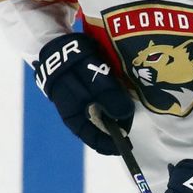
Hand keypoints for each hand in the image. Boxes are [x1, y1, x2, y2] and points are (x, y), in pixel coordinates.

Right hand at [34, 32, 133, 154]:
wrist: (61, 47)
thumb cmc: (74, 68)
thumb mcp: (94, 84)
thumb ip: (110, 100)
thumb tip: (125, 115)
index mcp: (75, 119)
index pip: (94, 140)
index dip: (112, 145)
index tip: (128, 145)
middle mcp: (78, 114)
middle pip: (101, 128)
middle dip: (117, 127)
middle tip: (131, 120)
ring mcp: (82, 103)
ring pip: (103, 116)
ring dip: (116, 114)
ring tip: (128, 109)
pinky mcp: (87, 92)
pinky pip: (102, 104)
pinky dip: (113, 103)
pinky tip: (122, 97)